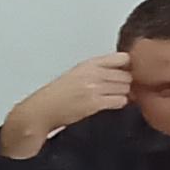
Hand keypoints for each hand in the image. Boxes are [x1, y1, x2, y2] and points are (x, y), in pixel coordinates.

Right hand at [9, 54, 132, 152]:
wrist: (41, 110)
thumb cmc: (57, 95)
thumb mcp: (76, 74)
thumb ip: (98, 70)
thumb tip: (124, 72)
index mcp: (88, 64)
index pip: (122, 58)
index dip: (128, 67)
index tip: (125, 74)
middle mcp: (92, 73)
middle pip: (127, 75)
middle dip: (126, 83)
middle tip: (120, 90)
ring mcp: (93, 88)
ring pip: (125, 88)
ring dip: (123, 94)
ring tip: (113, 98)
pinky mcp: (94, 103)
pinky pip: (120, 100)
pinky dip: (119, 103)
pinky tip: (110, 104)